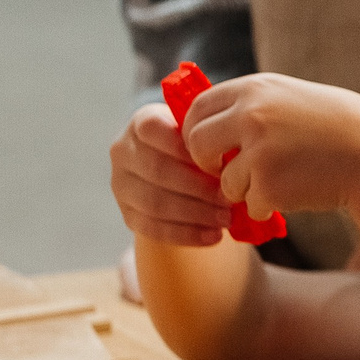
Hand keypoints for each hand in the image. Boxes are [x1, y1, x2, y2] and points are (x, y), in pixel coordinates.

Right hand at [110, 102, 231, 245]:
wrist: (180, 174)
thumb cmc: (200, 147)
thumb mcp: (203, 134)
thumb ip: (211, 138)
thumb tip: (238, 157)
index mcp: (141, 123)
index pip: (153, 128)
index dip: (187, 146)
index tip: (221, 161)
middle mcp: (123, 151)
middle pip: (157, 170)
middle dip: (198, 187)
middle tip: (231, 197)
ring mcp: (120, 184)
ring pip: (154, 202)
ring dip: (195, 214)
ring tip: (226, 218)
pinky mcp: (127, 214)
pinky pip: (153, 228)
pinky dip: (186, 234)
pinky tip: (213, 236)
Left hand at [180, 72, 359, 222]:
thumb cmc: (336, 128)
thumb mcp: (291, 100)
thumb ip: (251, 106)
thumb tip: (201, 123)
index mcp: (255, 89)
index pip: (197, 108)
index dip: (196, 130)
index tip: (211, 146)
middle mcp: (251, 115)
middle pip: (195, 144)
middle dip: (208, 163)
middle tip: (229, 171)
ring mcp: (259, 150)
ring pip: (225, 182)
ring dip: (246, 189)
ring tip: (284, 180)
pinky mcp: (268, 184)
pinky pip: (251, 204)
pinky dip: (269, 206)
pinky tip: (299, 191)